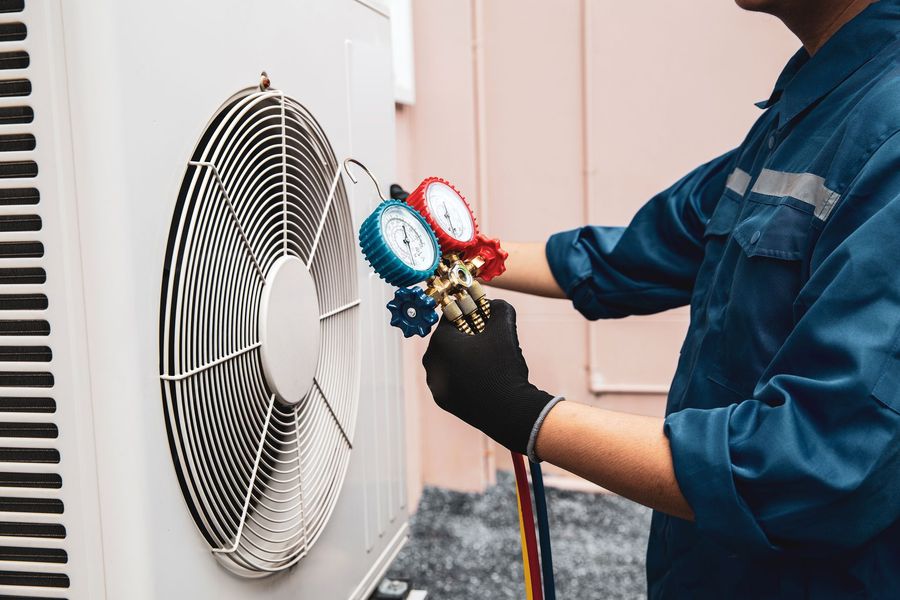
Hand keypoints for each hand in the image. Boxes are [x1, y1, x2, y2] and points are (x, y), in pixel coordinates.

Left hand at [422, 299, 557, 454]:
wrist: (508, 411)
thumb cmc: (504, 367)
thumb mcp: (504, 328)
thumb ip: (498, 308)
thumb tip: (495, 304)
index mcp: (439, 341)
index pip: (452, 316)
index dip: (470, 312)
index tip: (483, 315)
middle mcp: (431, 361)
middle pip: (449, 339)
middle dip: (467, 335)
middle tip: (487, 337)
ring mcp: (435, 383)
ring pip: (450, 360)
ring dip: (465, 356)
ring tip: (488, 359)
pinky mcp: (442, 400)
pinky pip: (452, 379)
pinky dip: (464, 375)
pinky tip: (483, 377)